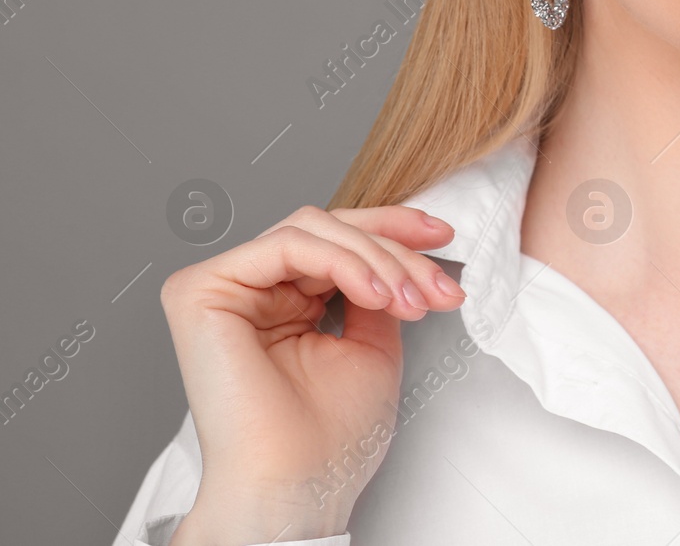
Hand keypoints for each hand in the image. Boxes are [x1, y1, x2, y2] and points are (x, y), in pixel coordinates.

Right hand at [160, 204, 463, 543]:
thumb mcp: (372, 343)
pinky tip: (375, 294)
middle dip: (395, 249)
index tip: (442, 239)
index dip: (392, 230)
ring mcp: (222, 288)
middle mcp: (248, 291)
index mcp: (282, 303)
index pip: (336, 241)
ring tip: (409, 301)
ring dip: (377, 259)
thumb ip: (376, 289)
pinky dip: (342, 261)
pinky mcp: (201, 291)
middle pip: (328, 228)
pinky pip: (287, 244)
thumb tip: (400, 249)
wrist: (299, 487)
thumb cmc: (328, 439)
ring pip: (314, 228)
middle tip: (436, 287)